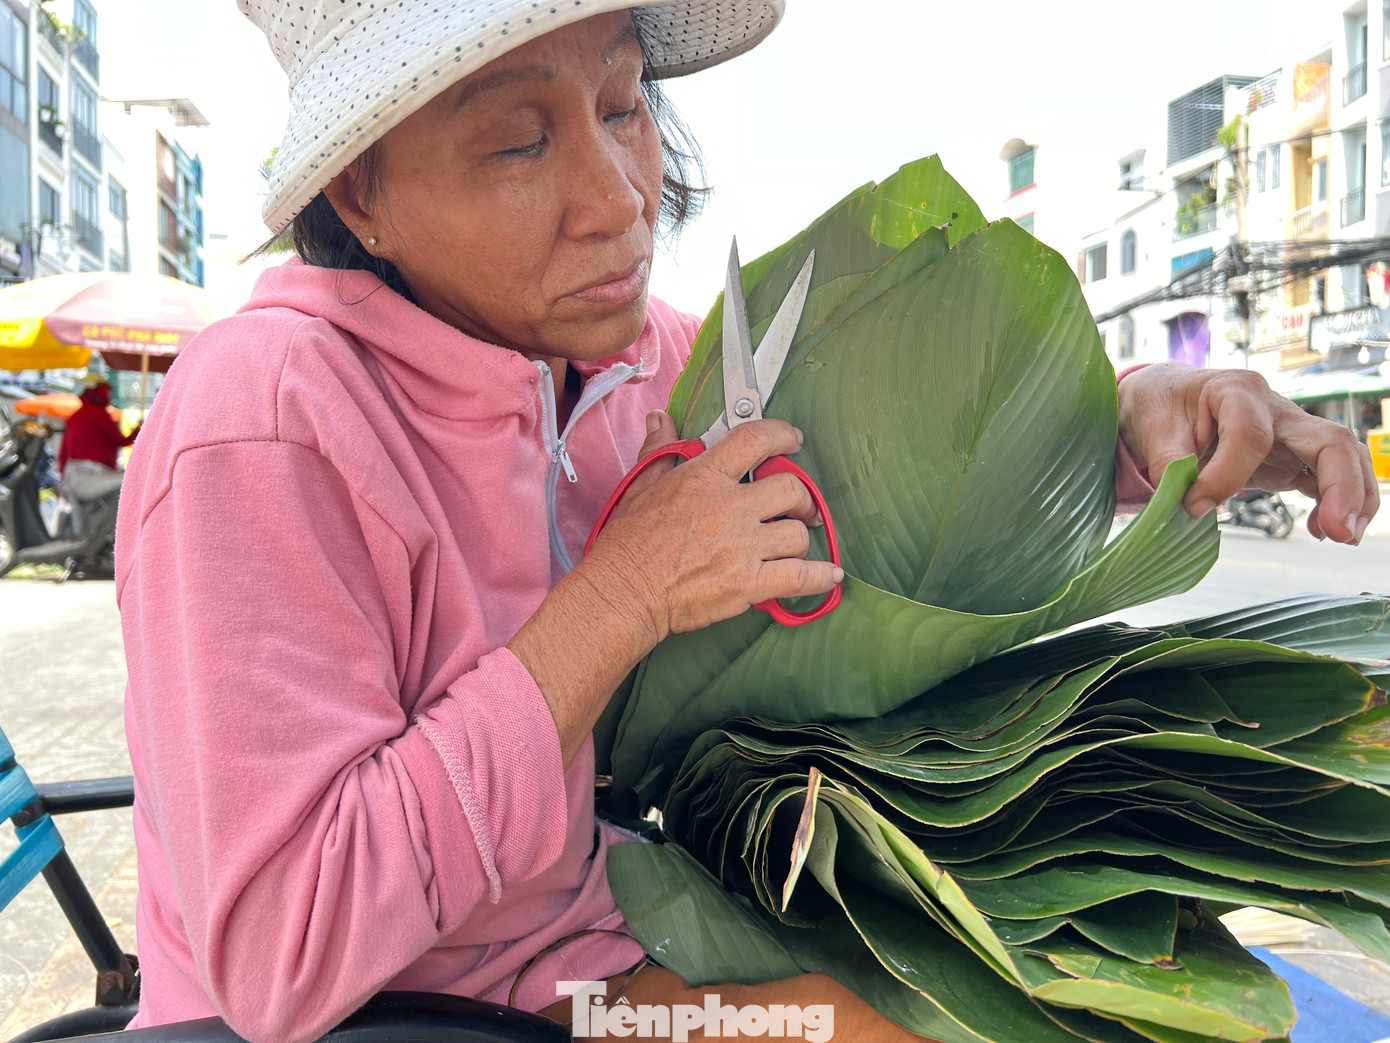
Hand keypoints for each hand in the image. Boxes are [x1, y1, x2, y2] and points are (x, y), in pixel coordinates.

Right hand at [580, 412, 842, 641]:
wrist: (624, 593)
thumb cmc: (627, 544)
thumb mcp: (639, 487)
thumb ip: (660, 451)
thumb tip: (663, 420)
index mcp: (703, 478)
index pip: (754, 440)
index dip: (782, 434)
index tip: (793, 440)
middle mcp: (729, 508)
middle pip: (791, 488)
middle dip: (801, 497)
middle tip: (799, 506)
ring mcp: (742, 547)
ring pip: (797, 534)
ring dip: (799, 539)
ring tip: (792, 545)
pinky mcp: (748, 584)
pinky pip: (800, 577)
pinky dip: (819, 577)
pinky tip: (829, 576)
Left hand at [1117, 363, 1379, 543]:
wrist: (1169, 398)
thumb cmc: (1163, 407)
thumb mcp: (1153, 429)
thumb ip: (1169, 466)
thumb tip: (1187, 507)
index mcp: (1236, 391)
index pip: (1250, 436)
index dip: (1225, 476)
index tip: (1194, 505)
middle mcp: (1274, 409)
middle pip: (1329, 440)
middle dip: (1342, 485)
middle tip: (1337, 531)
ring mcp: (1289, 433)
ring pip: (1341, 456)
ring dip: (1352, 497)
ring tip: (1342, 536)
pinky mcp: (1290, 457)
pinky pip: (1324, 477)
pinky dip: (1334, 503)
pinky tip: (1322, 531)